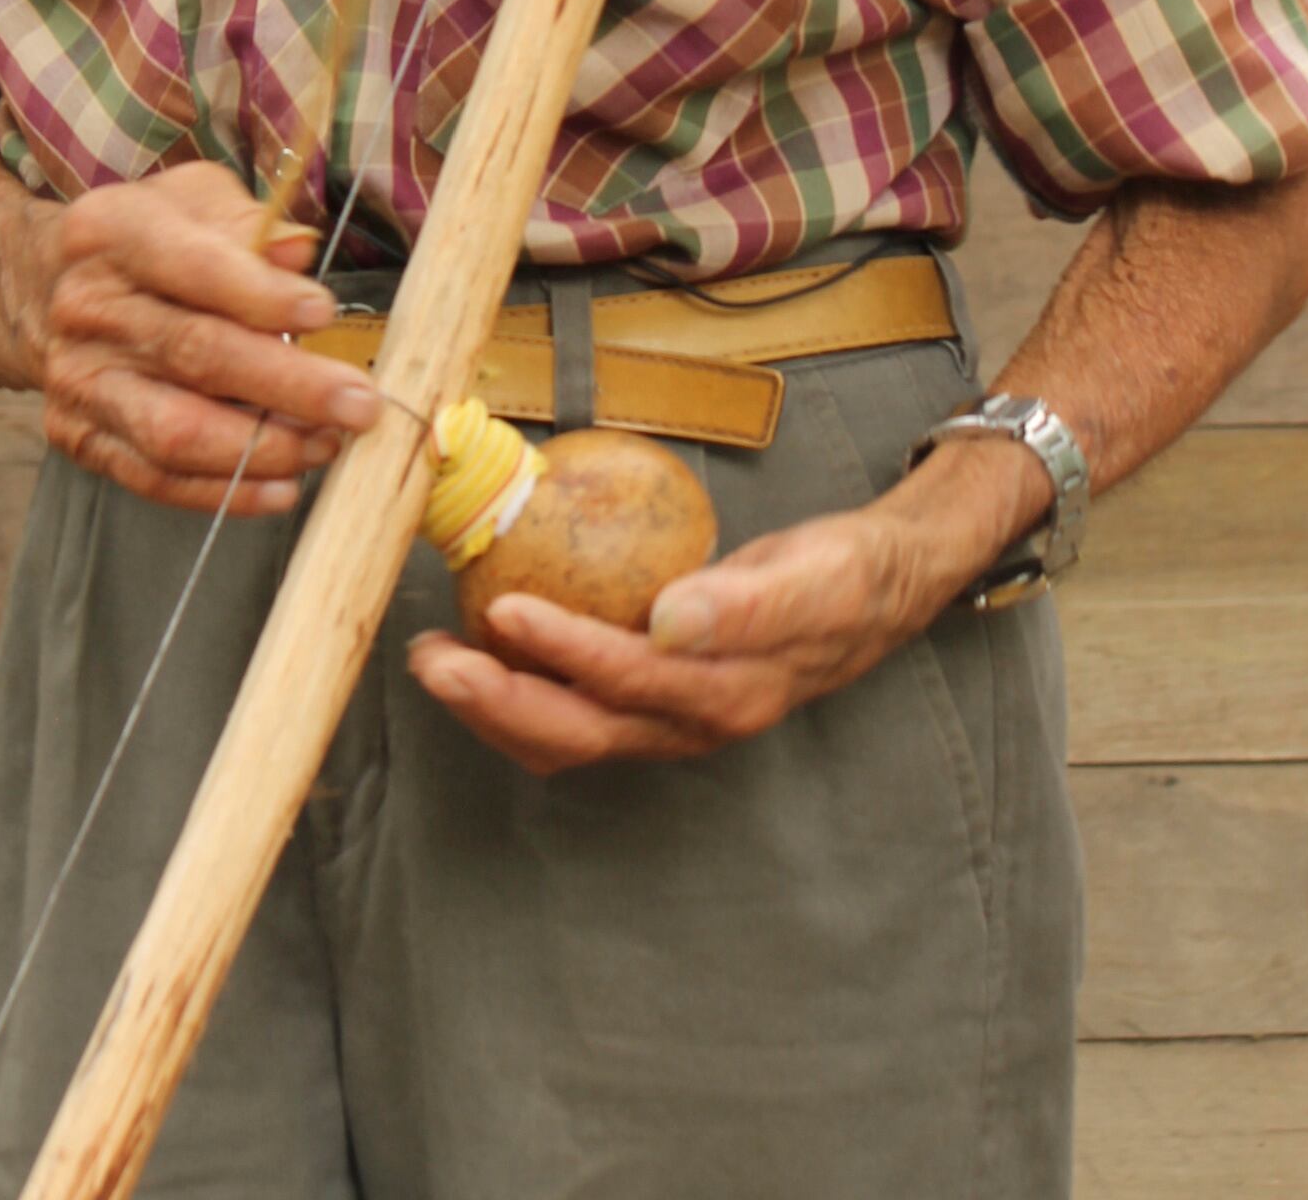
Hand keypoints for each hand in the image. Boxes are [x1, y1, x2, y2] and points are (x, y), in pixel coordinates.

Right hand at [38, 159, 380, 514]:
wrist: (43, 285)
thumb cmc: (147, 238)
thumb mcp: (193, 200)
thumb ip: (249, 223)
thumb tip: (299, 252)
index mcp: (112, 231)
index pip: (193, 266)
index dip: (261, 295)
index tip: (324, 313)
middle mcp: (86, 307)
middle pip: (194, 354)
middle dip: (288, 385)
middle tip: (359, 403)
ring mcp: (79, 379)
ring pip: (175, 429)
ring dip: (262, 448)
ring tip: (327, 445)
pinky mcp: (80, 434)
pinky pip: (155, 477)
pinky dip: (224, 492)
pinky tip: (282, 487)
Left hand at [405, 432, 1050, 775]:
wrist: (877, 587)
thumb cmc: (846, 574)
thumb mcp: (815, 577)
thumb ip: (747, 603)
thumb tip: (670, 619)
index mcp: (725, 696)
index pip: (624, 682)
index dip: (560, 651)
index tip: (502, 608)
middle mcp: (688, 724)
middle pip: (576, 733)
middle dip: (495, 703)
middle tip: (430, 657)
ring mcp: (668, 721)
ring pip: (566, 734)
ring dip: (495, 705)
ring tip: (435, 657)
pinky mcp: (655, 701)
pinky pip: (576, 710)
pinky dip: (524, 688)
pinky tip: (488, 647)